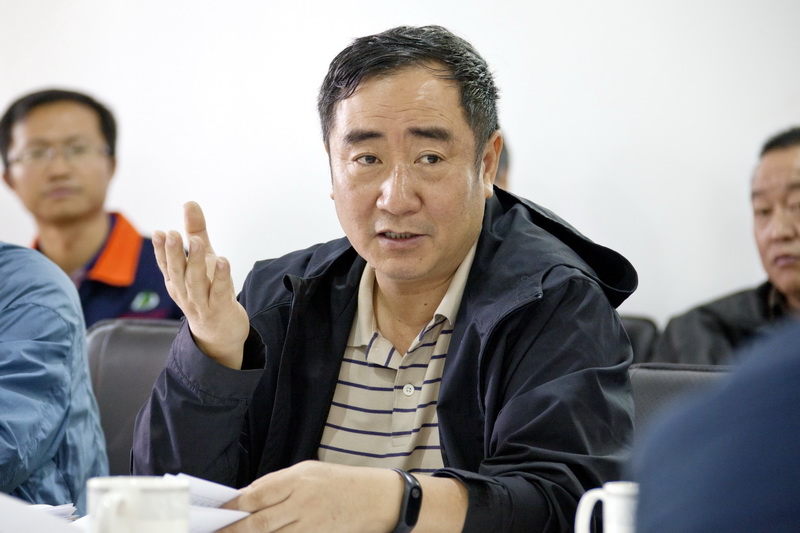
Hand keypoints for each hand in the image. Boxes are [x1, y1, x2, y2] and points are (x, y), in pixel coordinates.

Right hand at [152, 201, 249, 367]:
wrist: (220, 333)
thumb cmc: (208, 291)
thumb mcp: (203, 260)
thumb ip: (196, 232)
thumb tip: (189, 203)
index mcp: (176, 281)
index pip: (166, 264)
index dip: (162, 250)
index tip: (161, 233)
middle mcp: (185, 292)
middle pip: (178, 272)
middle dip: (174, 253)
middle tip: (172, 234)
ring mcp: (202, 303)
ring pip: (196, 282)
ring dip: (196, 262)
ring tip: (198, 242)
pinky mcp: (220, 309)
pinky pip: (219, 292)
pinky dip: (221, 277)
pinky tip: (223, 261)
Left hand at [219, 461, 400, 532]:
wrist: (378, 498)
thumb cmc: (341, 482)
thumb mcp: (309, 471)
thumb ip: (279, 483)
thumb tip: (247, 497)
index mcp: (299, 478)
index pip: (256, 494)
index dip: (232, 506)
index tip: (217, 513)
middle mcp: (304, 501)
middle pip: (258, 523)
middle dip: (233, 531)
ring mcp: (312, 524)